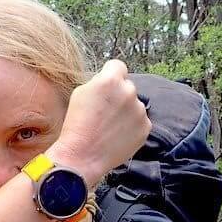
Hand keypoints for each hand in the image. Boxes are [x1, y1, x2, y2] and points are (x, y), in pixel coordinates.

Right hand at [46, 60, 149, 186]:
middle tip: (105, 111)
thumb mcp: (80, 93)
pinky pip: (140, 121)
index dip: (110, 74)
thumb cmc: (76, 125)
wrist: (82, 156)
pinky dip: (131, 126)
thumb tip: (109, 80)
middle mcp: (129, 92)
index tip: (106, 86)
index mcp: (110, 80)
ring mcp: (139, 111)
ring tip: (109, 126)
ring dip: (126, 111)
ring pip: (134, 105)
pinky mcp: (145, 128)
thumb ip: (99, 82)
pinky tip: (116, 135)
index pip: (117, 66)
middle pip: (127, 86)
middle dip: (118, 95)